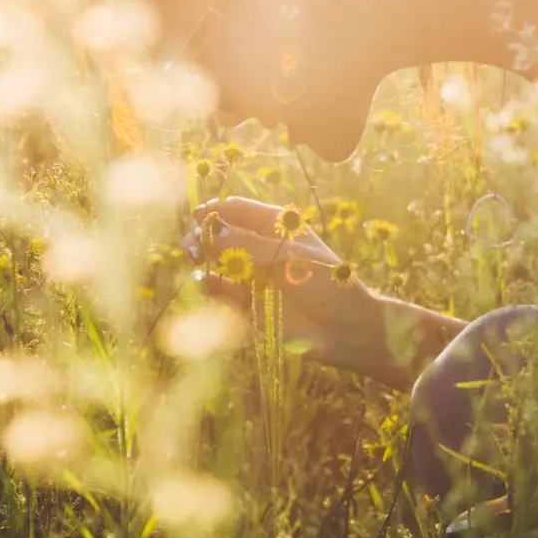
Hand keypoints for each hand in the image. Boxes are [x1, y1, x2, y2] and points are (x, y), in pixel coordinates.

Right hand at [180, 197, 371, 365]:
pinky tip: (206, 283)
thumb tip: (209, 229)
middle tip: (192, 245)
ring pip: (216, 263)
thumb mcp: (288, 257)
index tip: (198, 217)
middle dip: (203, 236)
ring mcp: (253, 276)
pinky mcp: (247, 305)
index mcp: (275, 226)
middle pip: (221, 235)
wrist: (344, 328)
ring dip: (202, 260)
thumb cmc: (326, 283)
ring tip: (196, 261)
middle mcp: (260, 248)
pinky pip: (221, 292)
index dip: (215, 211)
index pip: (237, 209)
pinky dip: (210, 287)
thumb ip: (248, 245)